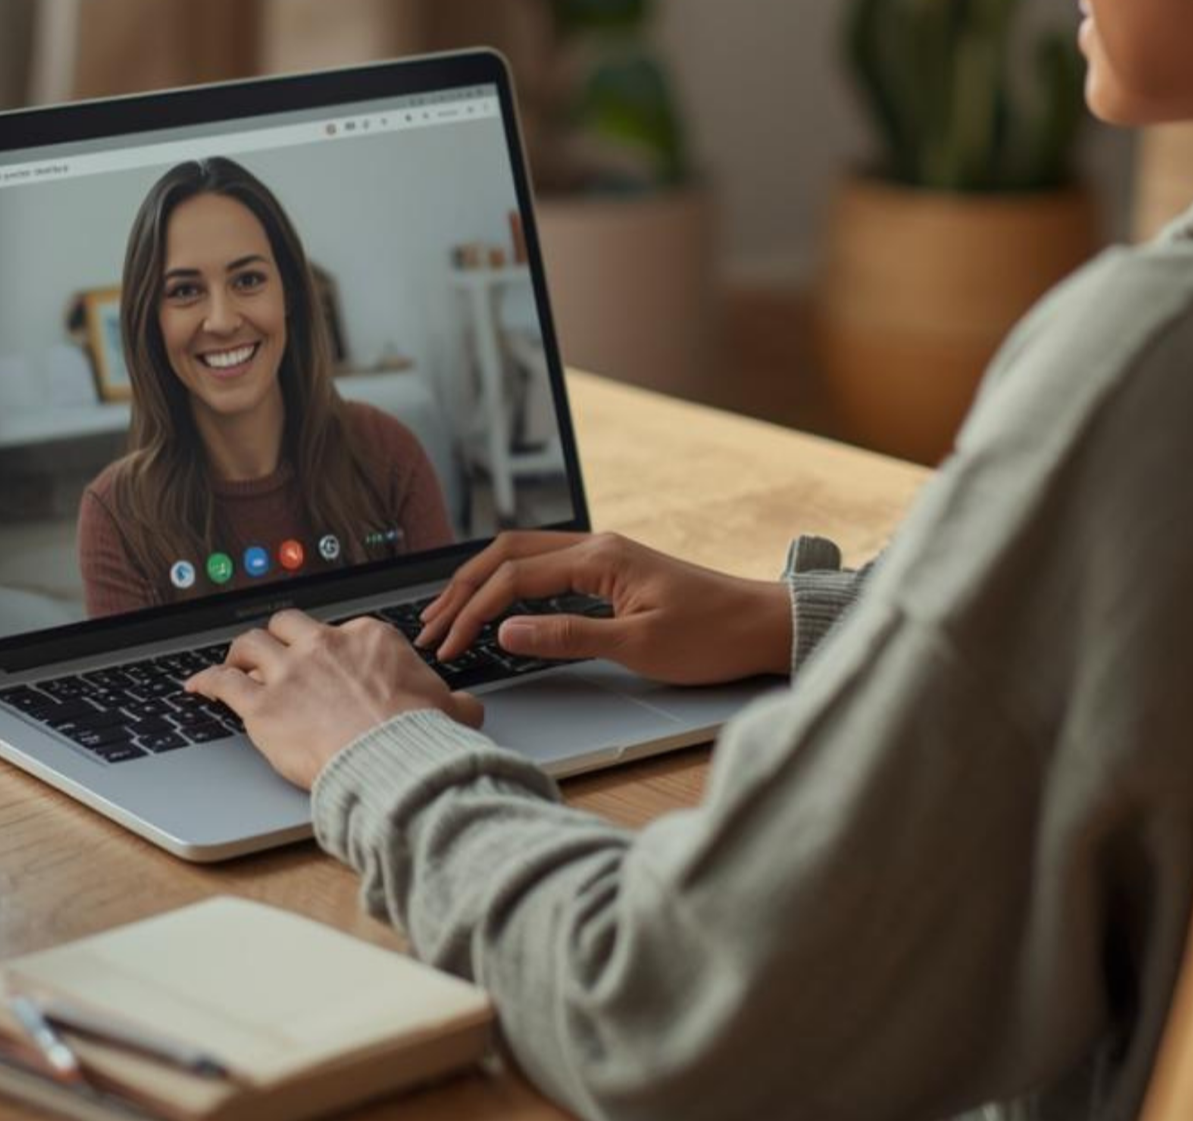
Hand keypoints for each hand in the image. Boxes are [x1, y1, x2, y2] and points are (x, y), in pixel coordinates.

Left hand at [184, 608, 484, 789]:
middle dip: (280, 637)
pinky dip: (206, 682)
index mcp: (371, 638)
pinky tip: (196, 687)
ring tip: (235, 662)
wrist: (392, 759)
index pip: (344, 632)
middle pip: (290, 625)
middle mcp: (326, 646)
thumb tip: (468, 709)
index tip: (331, 665)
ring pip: (251, 645)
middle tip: (275, 651)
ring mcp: (290, 673)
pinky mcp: (262, 707)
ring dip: (240, 653)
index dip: (334, 650)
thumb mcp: (451, 711)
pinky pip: (223, 683)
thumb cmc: (420, 736)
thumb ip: (455, 704)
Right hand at [417, 531, 792, 686]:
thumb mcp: (638, 647)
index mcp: (600, 556)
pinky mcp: (613, 571)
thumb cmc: (713, 637)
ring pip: (524, 556)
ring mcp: (605, 555)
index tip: (446, 645)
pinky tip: (497, 605)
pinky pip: (546, 568)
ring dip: (483, 583)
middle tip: (430, 626)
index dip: (473, 611)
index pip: (514, 577)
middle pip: (507, 553)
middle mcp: (598, 545)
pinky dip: (510, 584)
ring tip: (449, 614)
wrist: (762, 626)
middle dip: (463, 588)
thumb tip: (507, 630)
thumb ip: (568, 637)